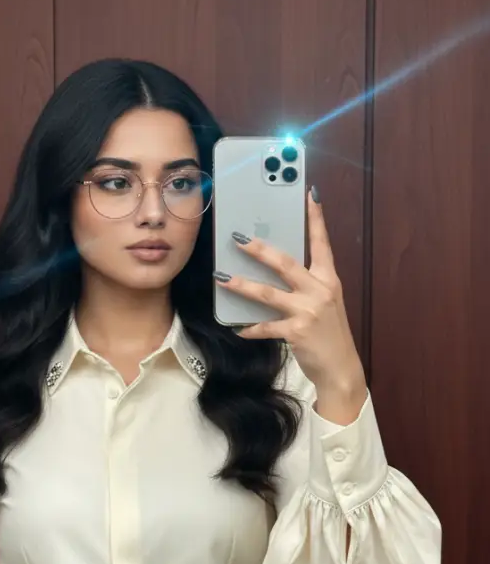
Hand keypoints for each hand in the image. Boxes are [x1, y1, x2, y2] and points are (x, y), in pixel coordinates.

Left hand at [214, 189, 366, 405]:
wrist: (341, 369)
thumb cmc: (329, 334)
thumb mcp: (324, 303)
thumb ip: (306, 285)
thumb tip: (276, 267)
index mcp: (328, 279)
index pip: (322, 243)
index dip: (316, 218)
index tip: (310, 194)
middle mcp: (320, 291)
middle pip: (286, 263)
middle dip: (260, 249)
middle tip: (239, 238)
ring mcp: (308, 311)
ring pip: (268, 293)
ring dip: (242, 285)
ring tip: (222, 278)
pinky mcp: (297, 332)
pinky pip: (266, 327)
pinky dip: (250, 328)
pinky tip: (238, 328)